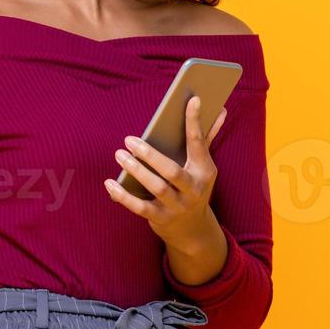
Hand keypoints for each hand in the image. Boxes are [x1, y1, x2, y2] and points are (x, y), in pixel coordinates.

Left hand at [103, 95, 226, 248]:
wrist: (192, 229)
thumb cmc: (192, 186)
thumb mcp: (202, 166)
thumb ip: (206, 138)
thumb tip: (220, 109)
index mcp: (204, 171)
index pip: (199, 144)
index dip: (195, 122)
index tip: (191, 99)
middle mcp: (193, 190)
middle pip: (171, 171)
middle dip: (150, 155)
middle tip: (128, 139)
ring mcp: (177, 206)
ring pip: (156, 188)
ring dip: (136, 171)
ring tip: (119, 154)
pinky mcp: (160, 219)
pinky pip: (139, 207)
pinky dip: (123, 196)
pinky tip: (109, 183)